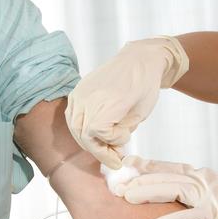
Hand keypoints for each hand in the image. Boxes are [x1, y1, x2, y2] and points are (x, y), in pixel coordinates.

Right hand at [65, 37, 188, 168]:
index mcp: (109, 99)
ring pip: (75, 128)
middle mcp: (90, 96)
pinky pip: (72, 117)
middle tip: (114, 158)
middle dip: (99, 150)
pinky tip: (96, 133)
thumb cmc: (145, 85)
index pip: (97, 131)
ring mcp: (81, 93)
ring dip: (88, 142)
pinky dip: (82, 129)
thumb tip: (113, 148)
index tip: (126, 136)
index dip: (111, 140)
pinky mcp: (77, 91)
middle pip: (83, 133)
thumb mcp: (140, 113)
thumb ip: (124, 132)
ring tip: (105, 146)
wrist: (138, 60)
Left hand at [111, 156, 217, 218]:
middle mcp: (202, 180)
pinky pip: (189, 215)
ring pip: (172, 190)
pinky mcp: (217, 212)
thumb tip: (173, 192)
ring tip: (124, 197)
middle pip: (163, 175)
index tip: (119, 167)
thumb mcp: (216, 193)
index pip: (165, 168)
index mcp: (200, 175)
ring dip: (147, 193)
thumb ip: (195, 191)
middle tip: (112, 180)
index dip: (141, 167)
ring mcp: (209, 195)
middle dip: (136, 177)